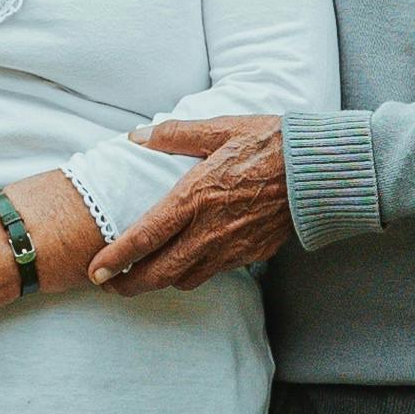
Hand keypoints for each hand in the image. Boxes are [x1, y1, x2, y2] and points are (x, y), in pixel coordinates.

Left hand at [90, 116, 294, 293]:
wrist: (319, 170)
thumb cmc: (271, 143)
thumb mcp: (220, 128)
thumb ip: (174, 134)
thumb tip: (138, 135)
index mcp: (194, 197)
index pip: (145, 237)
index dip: (115, 259)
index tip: (95, 272)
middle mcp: (209, 230)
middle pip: (159, 272)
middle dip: (129, 284)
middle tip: (111, 285)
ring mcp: (232, 247)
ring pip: (186, 279)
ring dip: (162, 281)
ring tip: (147, 274)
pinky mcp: (252, 254)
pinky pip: (215, 273)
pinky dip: (194, 273)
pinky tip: (190, 262)